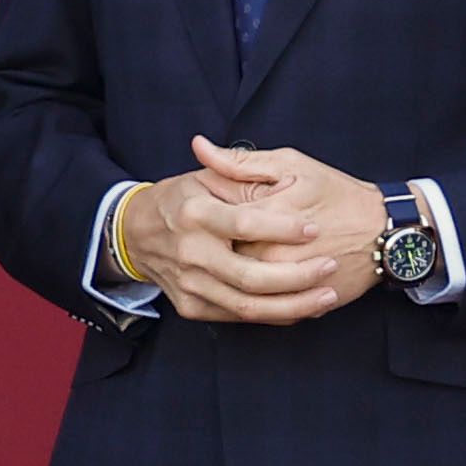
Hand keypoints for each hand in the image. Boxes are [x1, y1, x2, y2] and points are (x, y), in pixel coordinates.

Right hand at [115, 136, 373, 323]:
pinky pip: (239, 318)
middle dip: (298, 277)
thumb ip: (234, 165)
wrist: (135, 237)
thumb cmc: (181, 201)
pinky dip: (275, 315)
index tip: (315, 228)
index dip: (283, 228)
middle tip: (330, 267)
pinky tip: (304, 307)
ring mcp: (189, 284)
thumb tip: (227, 147)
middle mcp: (190, 253)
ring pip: (248, 306)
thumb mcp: (204, 176)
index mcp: (195, 213)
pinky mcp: (191, 306)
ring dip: (294, 305)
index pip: (245, 223)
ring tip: (327, 294)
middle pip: (250, 277)